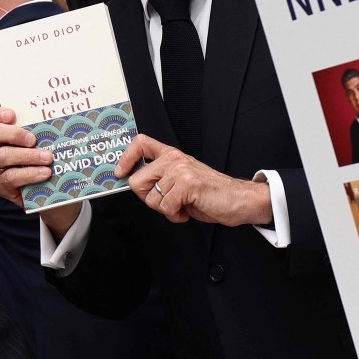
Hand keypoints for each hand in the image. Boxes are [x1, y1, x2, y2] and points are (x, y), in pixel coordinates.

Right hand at [0, 107, 80, 239]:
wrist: (55, 188)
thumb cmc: (53, 156)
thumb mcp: (50, 139)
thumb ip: (51, 126)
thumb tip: (70, 108)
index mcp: (6, 132)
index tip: (11, 114)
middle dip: (12, 133)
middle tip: (33, 139)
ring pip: (3, 156)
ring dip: (27, 155)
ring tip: (48, 158)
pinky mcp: (3, 186)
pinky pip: (10, 178)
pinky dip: (29, 174)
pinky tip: (45, 173)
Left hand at [116, 135, 272, 226]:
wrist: (239, 199)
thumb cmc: (212, 193)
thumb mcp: (183, 180)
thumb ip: (163, 177)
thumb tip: (138, 186)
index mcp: (173, 156)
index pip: (142, 143)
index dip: (126, 158)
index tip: (120, 172)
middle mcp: (175, 159)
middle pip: (136, 181)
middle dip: (148, 198)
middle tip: (167, 201)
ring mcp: (180, 170)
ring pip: (151, 198)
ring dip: (165, 209)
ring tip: (182, 205)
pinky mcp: (187, 184)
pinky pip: (165, 207)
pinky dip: (175, 215)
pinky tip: (188, 210)